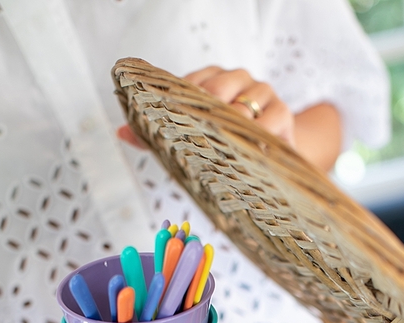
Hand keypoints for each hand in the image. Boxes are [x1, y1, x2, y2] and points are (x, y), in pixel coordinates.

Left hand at [116, 66, 340, 169]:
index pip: (190, 83)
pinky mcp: (283, 114)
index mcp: (212, 80)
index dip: (177, 102)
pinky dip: (257, 139)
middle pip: (215, 91)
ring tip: (218, 149)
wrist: (273, 161)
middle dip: (202, 116)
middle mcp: (237, 80)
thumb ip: (155, 137)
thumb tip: (120, 131)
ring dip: (229, 130)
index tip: (165, 120)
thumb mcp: (191, 142)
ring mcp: (262, 94)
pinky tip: (246, 152)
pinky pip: (269, 124)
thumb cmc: (227, 148)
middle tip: (191, 139)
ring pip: (241, 108)